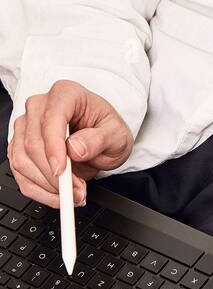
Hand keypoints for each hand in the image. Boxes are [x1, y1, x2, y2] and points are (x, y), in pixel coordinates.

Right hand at [7, 79, 133, 206]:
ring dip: (46, 185)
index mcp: (66, 94)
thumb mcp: (116, 134)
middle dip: (54, 175)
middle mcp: (40, 106)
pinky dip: (37, 190)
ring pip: (22, 161)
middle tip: (77, 191)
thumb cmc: (107, 129)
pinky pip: (20, 173)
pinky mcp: (19, 146)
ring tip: (73, 194)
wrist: (102, 137)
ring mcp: (26, 126)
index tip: (61, 171)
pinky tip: (56, 195)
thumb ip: (98, 139)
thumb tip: (74, 149)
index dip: (53, 147)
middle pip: (34, 143)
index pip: (51, 119)